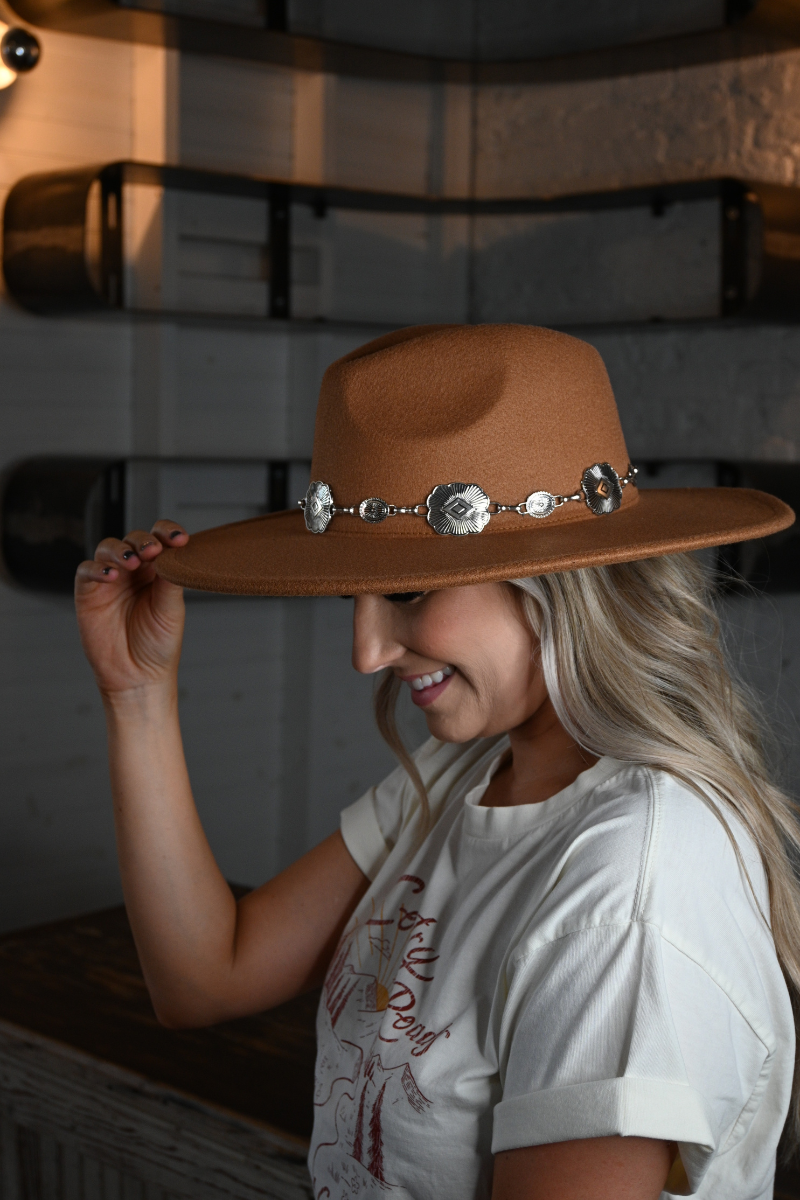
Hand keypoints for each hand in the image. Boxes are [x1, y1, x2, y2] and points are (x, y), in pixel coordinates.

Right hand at [75, 521, 189, 699]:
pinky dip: (97, 568)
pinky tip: (110, 576)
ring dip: (120, 550)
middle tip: (152, 551)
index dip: (168, 533)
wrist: (138, 677)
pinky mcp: (89, 593)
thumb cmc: (158, 645)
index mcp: (158, 571)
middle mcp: (134, 572)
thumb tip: (175, 552)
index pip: (161, 540)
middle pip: (134, 539)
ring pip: (108, 548)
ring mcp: (111, 580)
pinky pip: (87, 571)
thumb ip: (171, 579)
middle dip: (143, 541)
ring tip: (130, 562)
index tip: (180, 539)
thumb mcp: (171, 610)